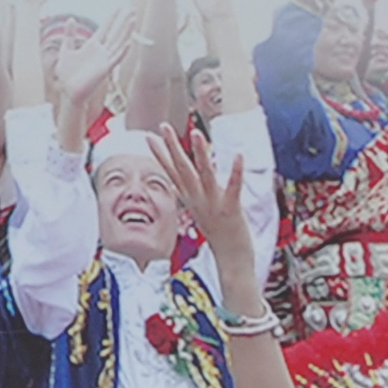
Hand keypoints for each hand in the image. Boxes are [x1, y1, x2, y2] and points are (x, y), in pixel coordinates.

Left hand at [49, 8, 132, 138]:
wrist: (68, 91)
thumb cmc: (67, 73)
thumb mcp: (66, 49)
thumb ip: (69, 35)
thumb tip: (71, 18)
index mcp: (92, 46)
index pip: (105, 28)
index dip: (112, 18)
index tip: (119, 8)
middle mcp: (101, 51)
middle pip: (116, 33)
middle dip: (124, 21)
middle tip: (132, 9)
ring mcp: (104, 60)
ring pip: (119, 43)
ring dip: (126, 32)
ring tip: (133, 20)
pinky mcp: (105, 69)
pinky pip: (116, 58)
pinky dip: (122, 50)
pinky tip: (129, 42)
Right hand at [160, 127, 258, 297]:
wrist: (231, 261)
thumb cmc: (219, 235)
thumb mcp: (200, 212)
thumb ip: (190, 195)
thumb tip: (177, 184)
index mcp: (190, 200)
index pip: (171, 173)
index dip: (160, 154)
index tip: (149, 136)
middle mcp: (198, 200)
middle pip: (182, 170)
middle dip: (172, 147)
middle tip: (163, 126)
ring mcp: (213, 205)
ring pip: (204, 175)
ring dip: (199, 154)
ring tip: (196, 133)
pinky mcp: (231, 210)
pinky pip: (233, 188)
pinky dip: (236, 172)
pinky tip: (238, 155)